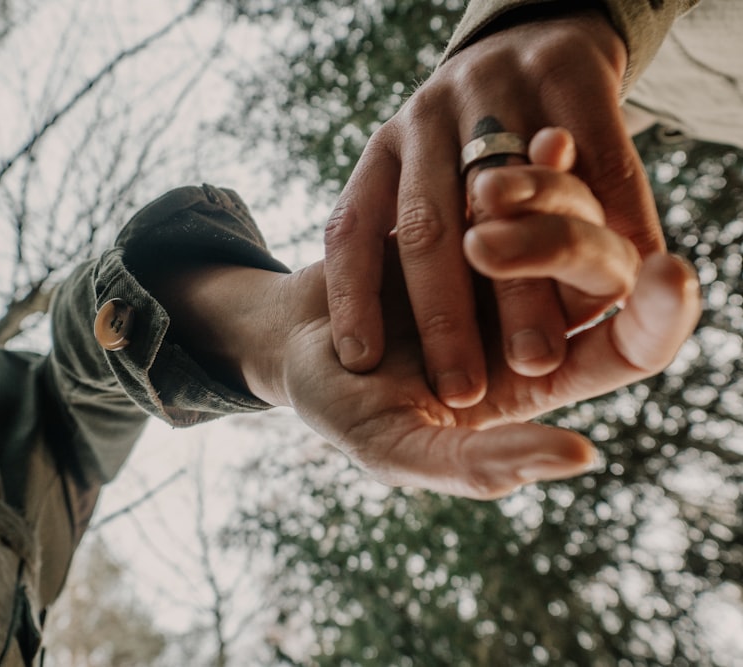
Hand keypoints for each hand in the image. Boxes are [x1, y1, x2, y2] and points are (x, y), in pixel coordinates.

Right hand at [154, 156, 698, 498]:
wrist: (287, 338)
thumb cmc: (342, 406)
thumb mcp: (396, 449)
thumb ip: (477, 466)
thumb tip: (581, 455)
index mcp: (540, 377)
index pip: (633, 348)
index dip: (660, 316)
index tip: (672, 274)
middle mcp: (537, 312)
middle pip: (601, 266)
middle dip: (569, 242)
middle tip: (489, 240)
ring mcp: (503, 257)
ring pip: (565, 211)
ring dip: (550, 194)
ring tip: (499, 187)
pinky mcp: (466, 209)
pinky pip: (513, 179)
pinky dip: (531, 162)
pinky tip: (543, 142)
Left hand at [324, 8, 664, 409]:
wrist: (531, 35)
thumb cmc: (469, 138)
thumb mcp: (417, 171)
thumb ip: (406, 235)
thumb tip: (365, 343)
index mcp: (384, 152)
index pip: (351, 228)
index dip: (351, 294)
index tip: (359, 359)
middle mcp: (427, 119)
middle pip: (425, 227)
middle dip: (443, 317)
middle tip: (460, 389)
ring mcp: (495, 93)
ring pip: (504, 196)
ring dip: (521, 283)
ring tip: (534, 356)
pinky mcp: (566, 70)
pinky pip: (591, 155)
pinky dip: (613, 215)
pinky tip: (630, 275)